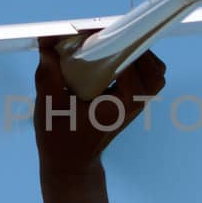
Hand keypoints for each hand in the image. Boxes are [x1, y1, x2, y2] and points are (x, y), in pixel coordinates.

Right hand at [33, 36, 167, 178]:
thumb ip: (48, 73)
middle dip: (134, 49)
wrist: (71, 164)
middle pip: (153, 71)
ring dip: (138, 56)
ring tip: (113, 47)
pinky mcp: (131, 104)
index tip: (99, 38)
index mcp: (116, 107)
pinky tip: (113, 59)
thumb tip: (47, 43)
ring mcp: (135, 106)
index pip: (132, 72)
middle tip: (109, 39)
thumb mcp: (48, 105)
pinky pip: (146, 79)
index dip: (119, 48)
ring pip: (154, 75)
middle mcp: (132, 106)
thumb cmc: (60, 138)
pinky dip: (136, 65)